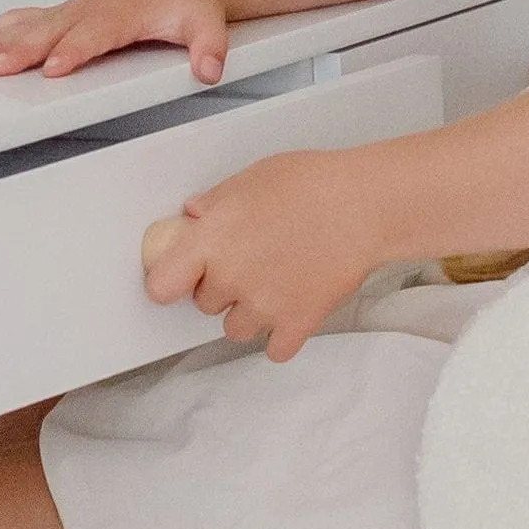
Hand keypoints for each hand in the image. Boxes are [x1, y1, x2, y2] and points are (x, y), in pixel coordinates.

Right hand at [0, 0, 234, 82]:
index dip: (73, 50)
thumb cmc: (190, 0)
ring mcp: (76, 9)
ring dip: (2, 40)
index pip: (94, 34)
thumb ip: (210, 47)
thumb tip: (210, 67)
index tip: (53, 67)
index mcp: (123, 12)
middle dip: (23, 49)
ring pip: (33, 25)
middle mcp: (93, 8)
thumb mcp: (209, 24)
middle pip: (53, 30)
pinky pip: (27, 19)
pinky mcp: (67, 13)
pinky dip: (1, 30)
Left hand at [140, 149, 390, 358]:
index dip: (170, 280)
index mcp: (211, 240)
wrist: (366, 206)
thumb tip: (194, 217)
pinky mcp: (297, 324)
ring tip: (271, 286)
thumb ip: (216, 203)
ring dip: (247, 314)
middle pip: (204, 304)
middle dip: (220, 288)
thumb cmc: (313, 185)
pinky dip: (280, 336)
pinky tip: (289, 310)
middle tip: (248, 263)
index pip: (162, 284)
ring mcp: (264, 306)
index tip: (179, 276)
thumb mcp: (252, 179)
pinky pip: (274, 349)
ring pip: (235, 330)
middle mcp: (231, 278)